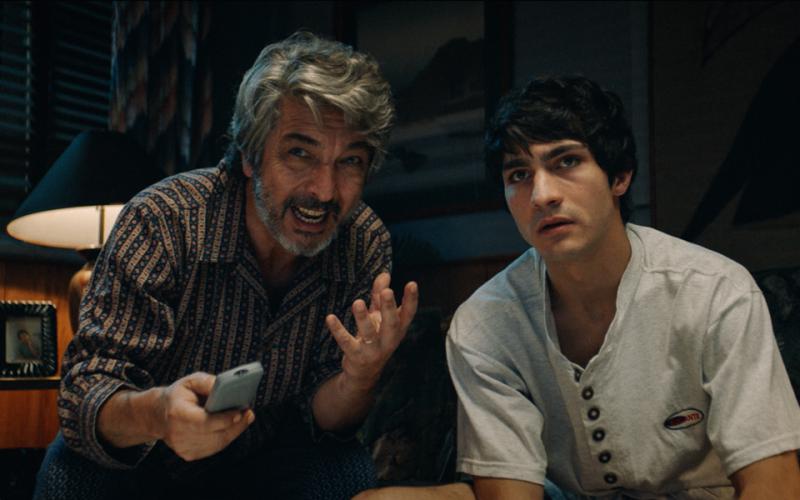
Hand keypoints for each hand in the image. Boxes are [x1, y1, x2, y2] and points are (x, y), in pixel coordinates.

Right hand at [156, 372, 254, 460]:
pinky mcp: (188, 454)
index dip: (223, 418)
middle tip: (249, 413)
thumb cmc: (179, 395)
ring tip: (244, 417)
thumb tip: (226, 386)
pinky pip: (214, 448)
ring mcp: (182, 447)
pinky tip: (231, 426)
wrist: (159, 415)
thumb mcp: (191, 381)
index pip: (203, 421)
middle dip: (235, 424)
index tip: (241, 412)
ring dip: (234, 431)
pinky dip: (225, 437)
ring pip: (217, 443)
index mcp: (176, 413)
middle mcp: (177, 433)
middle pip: (214, 434)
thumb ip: (208, 382)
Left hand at [326, 272, 418, 391]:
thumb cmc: (375, 339)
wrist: (364, 373)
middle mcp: (388, 340)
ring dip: (363, 318)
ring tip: (357, 303)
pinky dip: (338, 330)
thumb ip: (379, 296)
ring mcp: (373, 350)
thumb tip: (384, 273)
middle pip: (392, 324)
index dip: (411, 300)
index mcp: (397, 329)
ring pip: (369, 333)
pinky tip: (330, 318)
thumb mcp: (379, 317)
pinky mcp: (356, 356)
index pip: (408, 314)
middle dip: (389, 308)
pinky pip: (346, 342)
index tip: (412, 284)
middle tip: (387, 292)